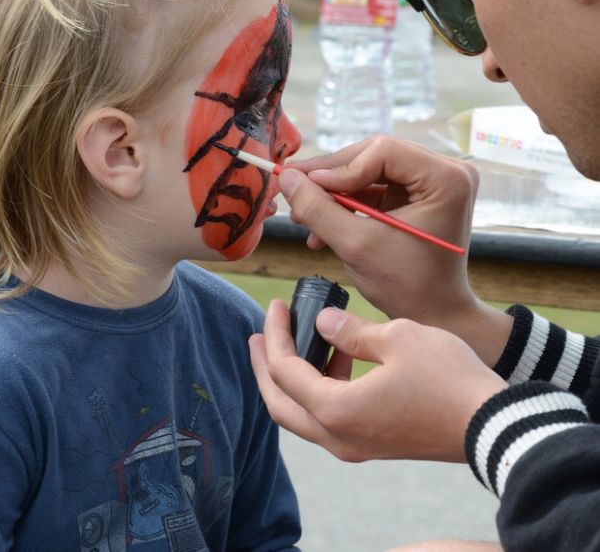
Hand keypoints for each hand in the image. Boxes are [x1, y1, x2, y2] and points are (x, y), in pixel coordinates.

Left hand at [250, 299, 506, 462]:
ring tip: (294, 341)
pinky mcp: (372, 444)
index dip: (276, 333)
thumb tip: (324, 323)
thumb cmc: (448, 379)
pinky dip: (318, 391)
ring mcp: (355, 446)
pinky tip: (335, 359)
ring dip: (291, 379)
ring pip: (301, 415)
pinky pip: (327, 419)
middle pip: (279, 403)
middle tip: (258, 335)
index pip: (284, 369)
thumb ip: (351, 330)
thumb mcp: (397, 338)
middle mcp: (337, 436)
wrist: (493, 424)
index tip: (277, 306)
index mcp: (336, 410)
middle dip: (263, 366)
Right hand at [282, 135, 511, 365]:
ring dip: (333, 194)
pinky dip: (346, 205)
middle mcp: (445, 171)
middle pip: (372, 156)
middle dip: (330, 179)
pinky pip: (372, 188)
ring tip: (304, 217)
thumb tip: (286, 177)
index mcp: (446, 178)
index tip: (307, 187)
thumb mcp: (356, 245)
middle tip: (294, 191)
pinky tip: (321, 228)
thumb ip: (318, 209)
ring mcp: (430, 182)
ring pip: (367, 171)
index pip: (382, 151)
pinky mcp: (416, 195)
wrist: (433, 315)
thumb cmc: (407, 286)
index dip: (340, 167)